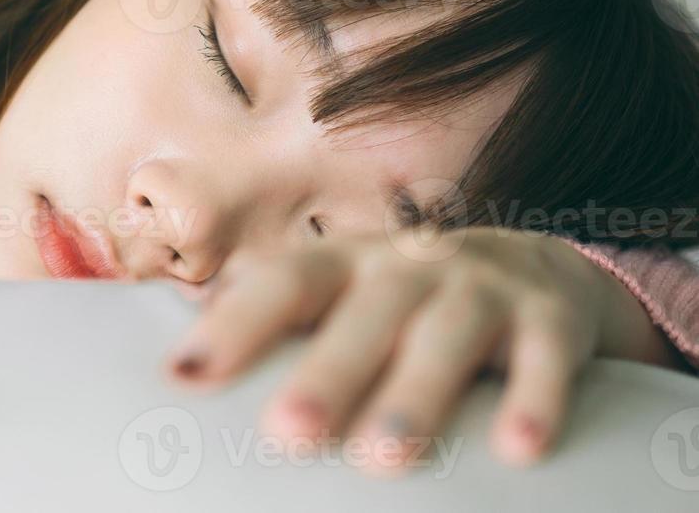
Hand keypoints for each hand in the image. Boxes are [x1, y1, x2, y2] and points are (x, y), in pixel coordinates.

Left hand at [163, 226, 676, 474]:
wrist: (535, 268)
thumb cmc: (397, 301)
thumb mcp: (339, 299)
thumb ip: (272, 325)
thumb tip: (172, 372)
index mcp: (343, 263)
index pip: (281, 284)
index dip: (233, 325)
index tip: (182, 377)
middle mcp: (406, 266)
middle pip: (363, 315)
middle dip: (325, 373)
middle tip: (284, 433)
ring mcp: (479, 287)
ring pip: (445, 337)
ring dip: (414, 395)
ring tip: (383, 457)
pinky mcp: (548, 320)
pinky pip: (544, 360)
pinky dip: (533, 400)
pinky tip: (517, 451)